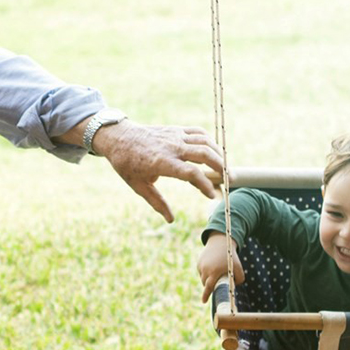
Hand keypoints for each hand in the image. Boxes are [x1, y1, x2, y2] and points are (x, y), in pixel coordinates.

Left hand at [92, 122, 225, 222]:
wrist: (119, 138)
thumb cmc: (127, 164)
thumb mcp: (138, 186)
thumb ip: (157, 202)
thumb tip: (171, 220)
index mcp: (162, 162)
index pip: (191, 173)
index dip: (205, 184)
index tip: (213, 196)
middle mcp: (172, 147)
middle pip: (205, 154)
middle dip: (221, 167)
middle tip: (230, 181)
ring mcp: (175, 136)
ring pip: (205, 142)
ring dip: (219, 154)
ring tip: (226, 168)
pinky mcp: (176, 130)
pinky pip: (198, 133)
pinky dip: (210, 141)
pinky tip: (214, 152)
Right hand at [197, 233, 244, 302]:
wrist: (220, 241)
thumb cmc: (230, 256)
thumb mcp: (238, 267)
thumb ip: (239, 279)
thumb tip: (234, 286)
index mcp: (215, 271)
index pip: (209, 287)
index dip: (206, 295)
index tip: (204, 302)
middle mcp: (206, 269)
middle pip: (206, 284)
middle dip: (210, 286)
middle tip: (217, 282)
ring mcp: (201, 266)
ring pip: (203, 278)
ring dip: (208, 279)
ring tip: (216, 272)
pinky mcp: (199, 262)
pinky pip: (201, 272)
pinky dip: (206, 272)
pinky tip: (212, 266)